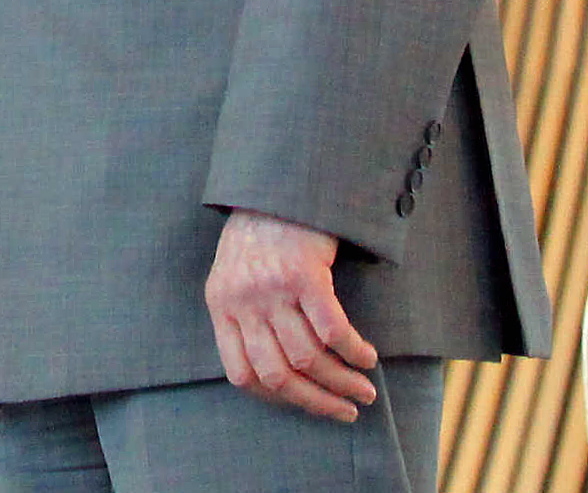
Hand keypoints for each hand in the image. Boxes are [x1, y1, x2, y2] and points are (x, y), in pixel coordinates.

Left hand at [205, 209, 378, 420]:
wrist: (280, 178)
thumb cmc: (263, 228)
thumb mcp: (236, 272)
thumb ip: (246, 315)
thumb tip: (279, 371)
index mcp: (220, 305)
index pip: (243, 375)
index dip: (278, 398)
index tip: (307, 403)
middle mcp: (242, 301)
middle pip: (278, 374)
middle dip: (316, 401)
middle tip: (346, 410)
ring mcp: (271, 288)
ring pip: (308, 357)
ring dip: (342, 381)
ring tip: (365, 389)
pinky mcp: (304, 273)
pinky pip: (332, 330)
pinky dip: (353, 351)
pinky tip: (367, 357)